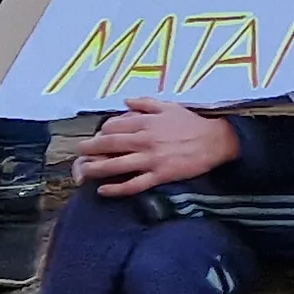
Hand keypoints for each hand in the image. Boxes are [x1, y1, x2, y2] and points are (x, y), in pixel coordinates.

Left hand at [79, 97, 241, 195]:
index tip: (98, 136)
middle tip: (79, 152)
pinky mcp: (159, 175)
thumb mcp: (169, 106)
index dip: (102, 131)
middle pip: (110, 145)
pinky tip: (103, 191)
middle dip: (90, 149)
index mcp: (146, 122)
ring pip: (117, 165)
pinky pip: (134, 184)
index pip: (114, 126)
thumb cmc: (191, 123)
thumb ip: (145, 103)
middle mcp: (145, 140)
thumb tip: (124, 101)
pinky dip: (116, 189)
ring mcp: (151, 159)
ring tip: (83, 172)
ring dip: (96, 169)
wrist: (215, 141)